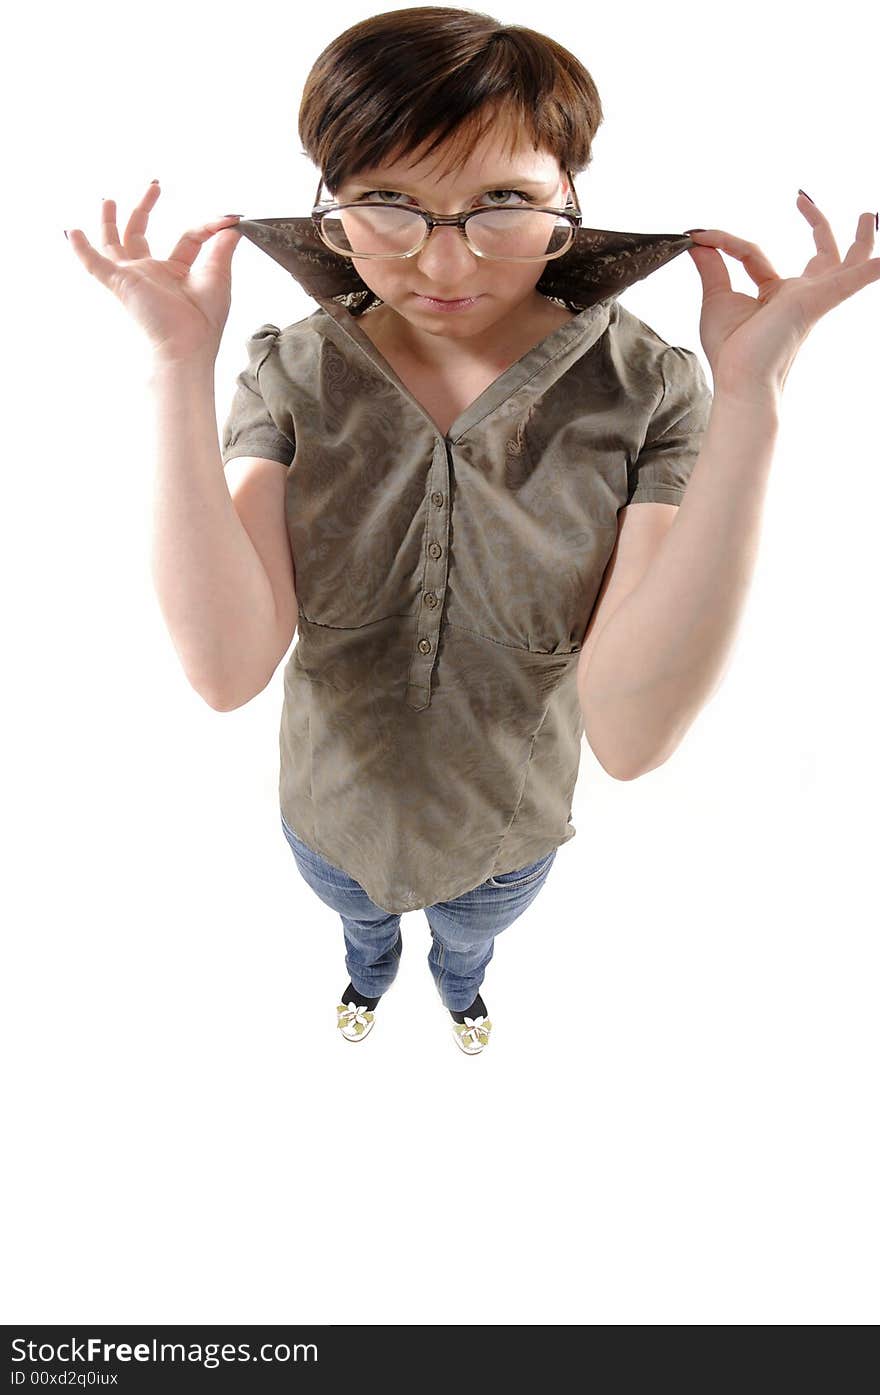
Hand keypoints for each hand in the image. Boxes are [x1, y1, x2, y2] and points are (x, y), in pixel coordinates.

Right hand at [66, 181, 244, 364]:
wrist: (187, 346)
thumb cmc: (203, 322)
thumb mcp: (218, 277)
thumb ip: (222, 249)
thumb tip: (232, 226)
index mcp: (176, 273)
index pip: (188, 238)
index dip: (207, 227)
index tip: (226, 219)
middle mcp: (152, 273)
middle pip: (141, 234)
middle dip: (145, 207)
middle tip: (154, 185)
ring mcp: (133, 277)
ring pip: (114, 243)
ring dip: (110, 221)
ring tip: (108, 200)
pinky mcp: (119, 282)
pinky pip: (93, 263)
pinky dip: (81, 248)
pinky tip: (72, 231)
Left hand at [686, 194, 879, 404]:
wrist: (739, 379)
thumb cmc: (731, 353)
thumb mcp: (716, 298)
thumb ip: (711, 266)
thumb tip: (698, 240)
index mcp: (775, 296)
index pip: (754, 254)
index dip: (726, 242)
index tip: (702, 236)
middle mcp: (799, 294)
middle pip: (820, 255)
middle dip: (817, 224)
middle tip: (804, 200)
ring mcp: (812, 296)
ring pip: (846, 261)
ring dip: (861, 238)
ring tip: (867, 215)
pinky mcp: (817, 300)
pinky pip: (852, 279)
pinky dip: (870, 270)